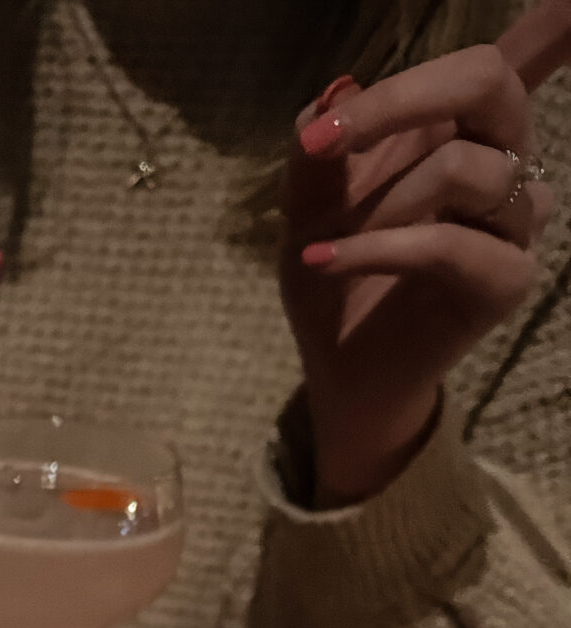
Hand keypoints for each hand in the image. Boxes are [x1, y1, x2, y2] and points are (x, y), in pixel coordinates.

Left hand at [281, 5, 566, 505]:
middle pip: (489, 81)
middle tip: (325, 140)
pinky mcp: (507, 279)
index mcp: (463, 124)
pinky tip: (325, 262)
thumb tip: (339, 89)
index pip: (527, 52)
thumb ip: (321, 141)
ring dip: (378, 205)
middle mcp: (503, 159)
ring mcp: (513, 219)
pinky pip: (445, 244)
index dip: (558, 22)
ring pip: (462, 168)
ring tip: (326, 244)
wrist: (338, 365)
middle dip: (402, 100)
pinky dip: (375, 251)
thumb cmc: (334, 267)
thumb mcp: (308, 198)